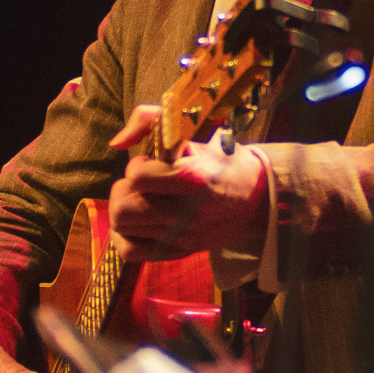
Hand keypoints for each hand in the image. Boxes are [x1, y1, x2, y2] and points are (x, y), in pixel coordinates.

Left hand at [107, 104, 267, 262]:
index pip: (139, 177)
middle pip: (125, 209)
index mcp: (195, 179)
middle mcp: (187, 213)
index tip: (149, 162)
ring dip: (123, 208)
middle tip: (139, 183)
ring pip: (123, 228)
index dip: (137, 166)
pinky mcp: (179, 251)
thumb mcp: (197, 131)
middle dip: (124, 190)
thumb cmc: (223, 161)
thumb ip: (152, 121)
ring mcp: (182, 236)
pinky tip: (135, 221)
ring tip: (138, 198)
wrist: (256, 198)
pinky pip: (130, 251)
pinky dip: (123, 236)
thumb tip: (117, 142)